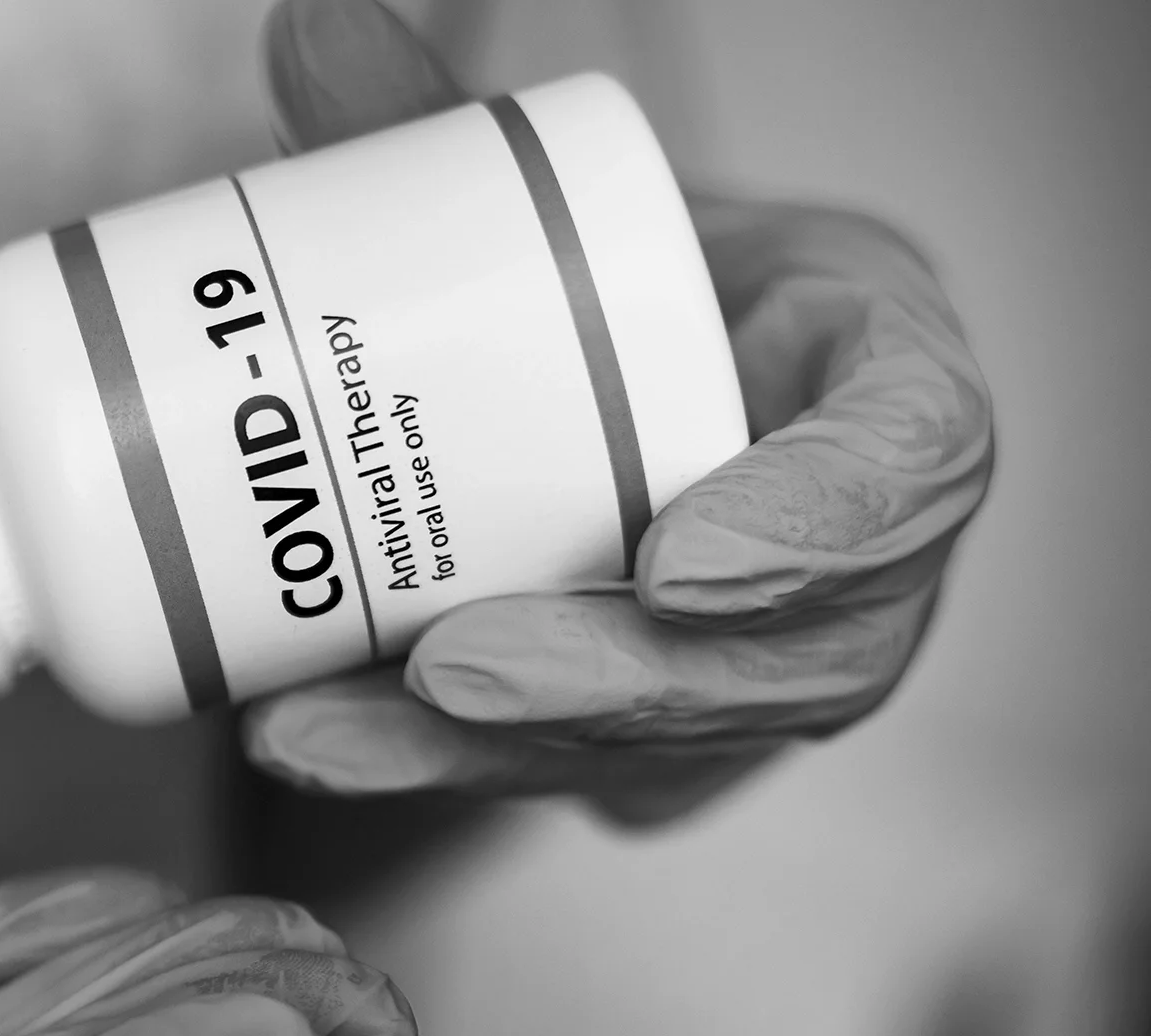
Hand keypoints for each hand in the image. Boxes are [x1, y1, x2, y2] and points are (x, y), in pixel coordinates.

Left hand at [242, 0, 993, 823]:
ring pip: (670, 741)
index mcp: (879, 378)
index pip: (910, 456)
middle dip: (613, 681)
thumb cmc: (627, 289)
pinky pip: (581, 777)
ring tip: (323, 730)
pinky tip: (323, 744)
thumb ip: (443, 127)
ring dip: (494, 758)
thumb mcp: (566, 201)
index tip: (675, 558)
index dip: (819, 523)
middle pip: (789, 653)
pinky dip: (442, 773)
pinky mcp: (671, 736)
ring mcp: (769, 660)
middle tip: (450, 670)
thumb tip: (308, 20)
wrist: (615, 384)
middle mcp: (851, 545)